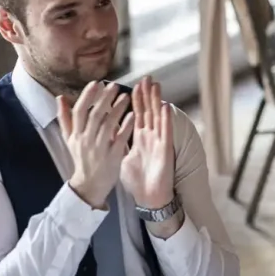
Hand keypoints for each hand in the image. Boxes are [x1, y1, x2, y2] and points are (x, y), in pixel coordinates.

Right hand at [58, 82, 133, 208]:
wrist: (89, 185)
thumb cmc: (81, 158)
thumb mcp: (70, 139)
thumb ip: (65, 118)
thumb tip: (60, 98)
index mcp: (76, 135)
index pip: (79, 112)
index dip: (87, 97)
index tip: (96, 83)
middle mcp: (86, 140)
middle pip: (94, 116)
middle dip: (104, 99)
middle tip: (114, 86)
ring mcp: (99, 149)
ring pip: (107, 125)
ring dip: (117, 109)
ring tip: (126, 96)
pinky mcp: (112, 156)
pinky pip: (120, 139)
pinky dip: (126, 126)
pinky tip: (132, 115)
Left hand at [119, 77, 173, 209]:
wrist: (149, 197)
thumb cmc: (139, 180)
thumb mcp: (124, 157)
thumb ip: (119, 143)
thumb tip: (109, 132)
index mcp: (140, 138)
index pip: (138, 114)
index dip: (136, 100)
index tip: (133, 84)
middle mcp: (150, 137)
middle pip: (148, 111)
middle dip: (147, 95)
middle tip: (146, 78)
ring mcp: (158, 142)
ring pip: (158, 117)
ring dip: (157, 101)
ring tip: (156, 86)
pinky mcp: (165, 150)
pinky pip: (165, 132)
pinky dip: (165, 119)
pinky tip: (165, 107)